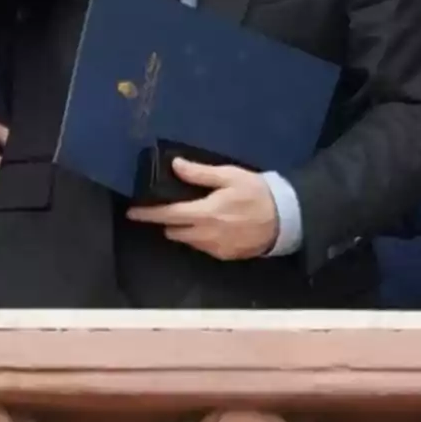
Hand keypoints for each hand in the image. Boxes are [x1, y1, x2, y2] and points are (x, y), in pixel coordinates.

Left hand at [126, 159, 278, 259]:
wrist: (287, 219)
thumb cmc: (257, 193)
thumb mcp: (230, 176)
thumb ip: (201, 173)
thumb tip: (176, 166)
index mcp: (205, 213)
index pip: (168, 215)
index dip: (148, 214)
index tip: (132, 212)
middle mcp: (207, 235)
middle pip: (175, 231)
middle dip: (168, 221)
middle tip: (170, 208)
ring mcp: (217, 248)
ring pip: (188, 241)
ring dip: (185, 230)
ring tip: (192, 215)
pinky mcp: (226, 255)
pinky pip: (204, 248)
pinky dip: (201, 238)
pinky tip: (211, 226)